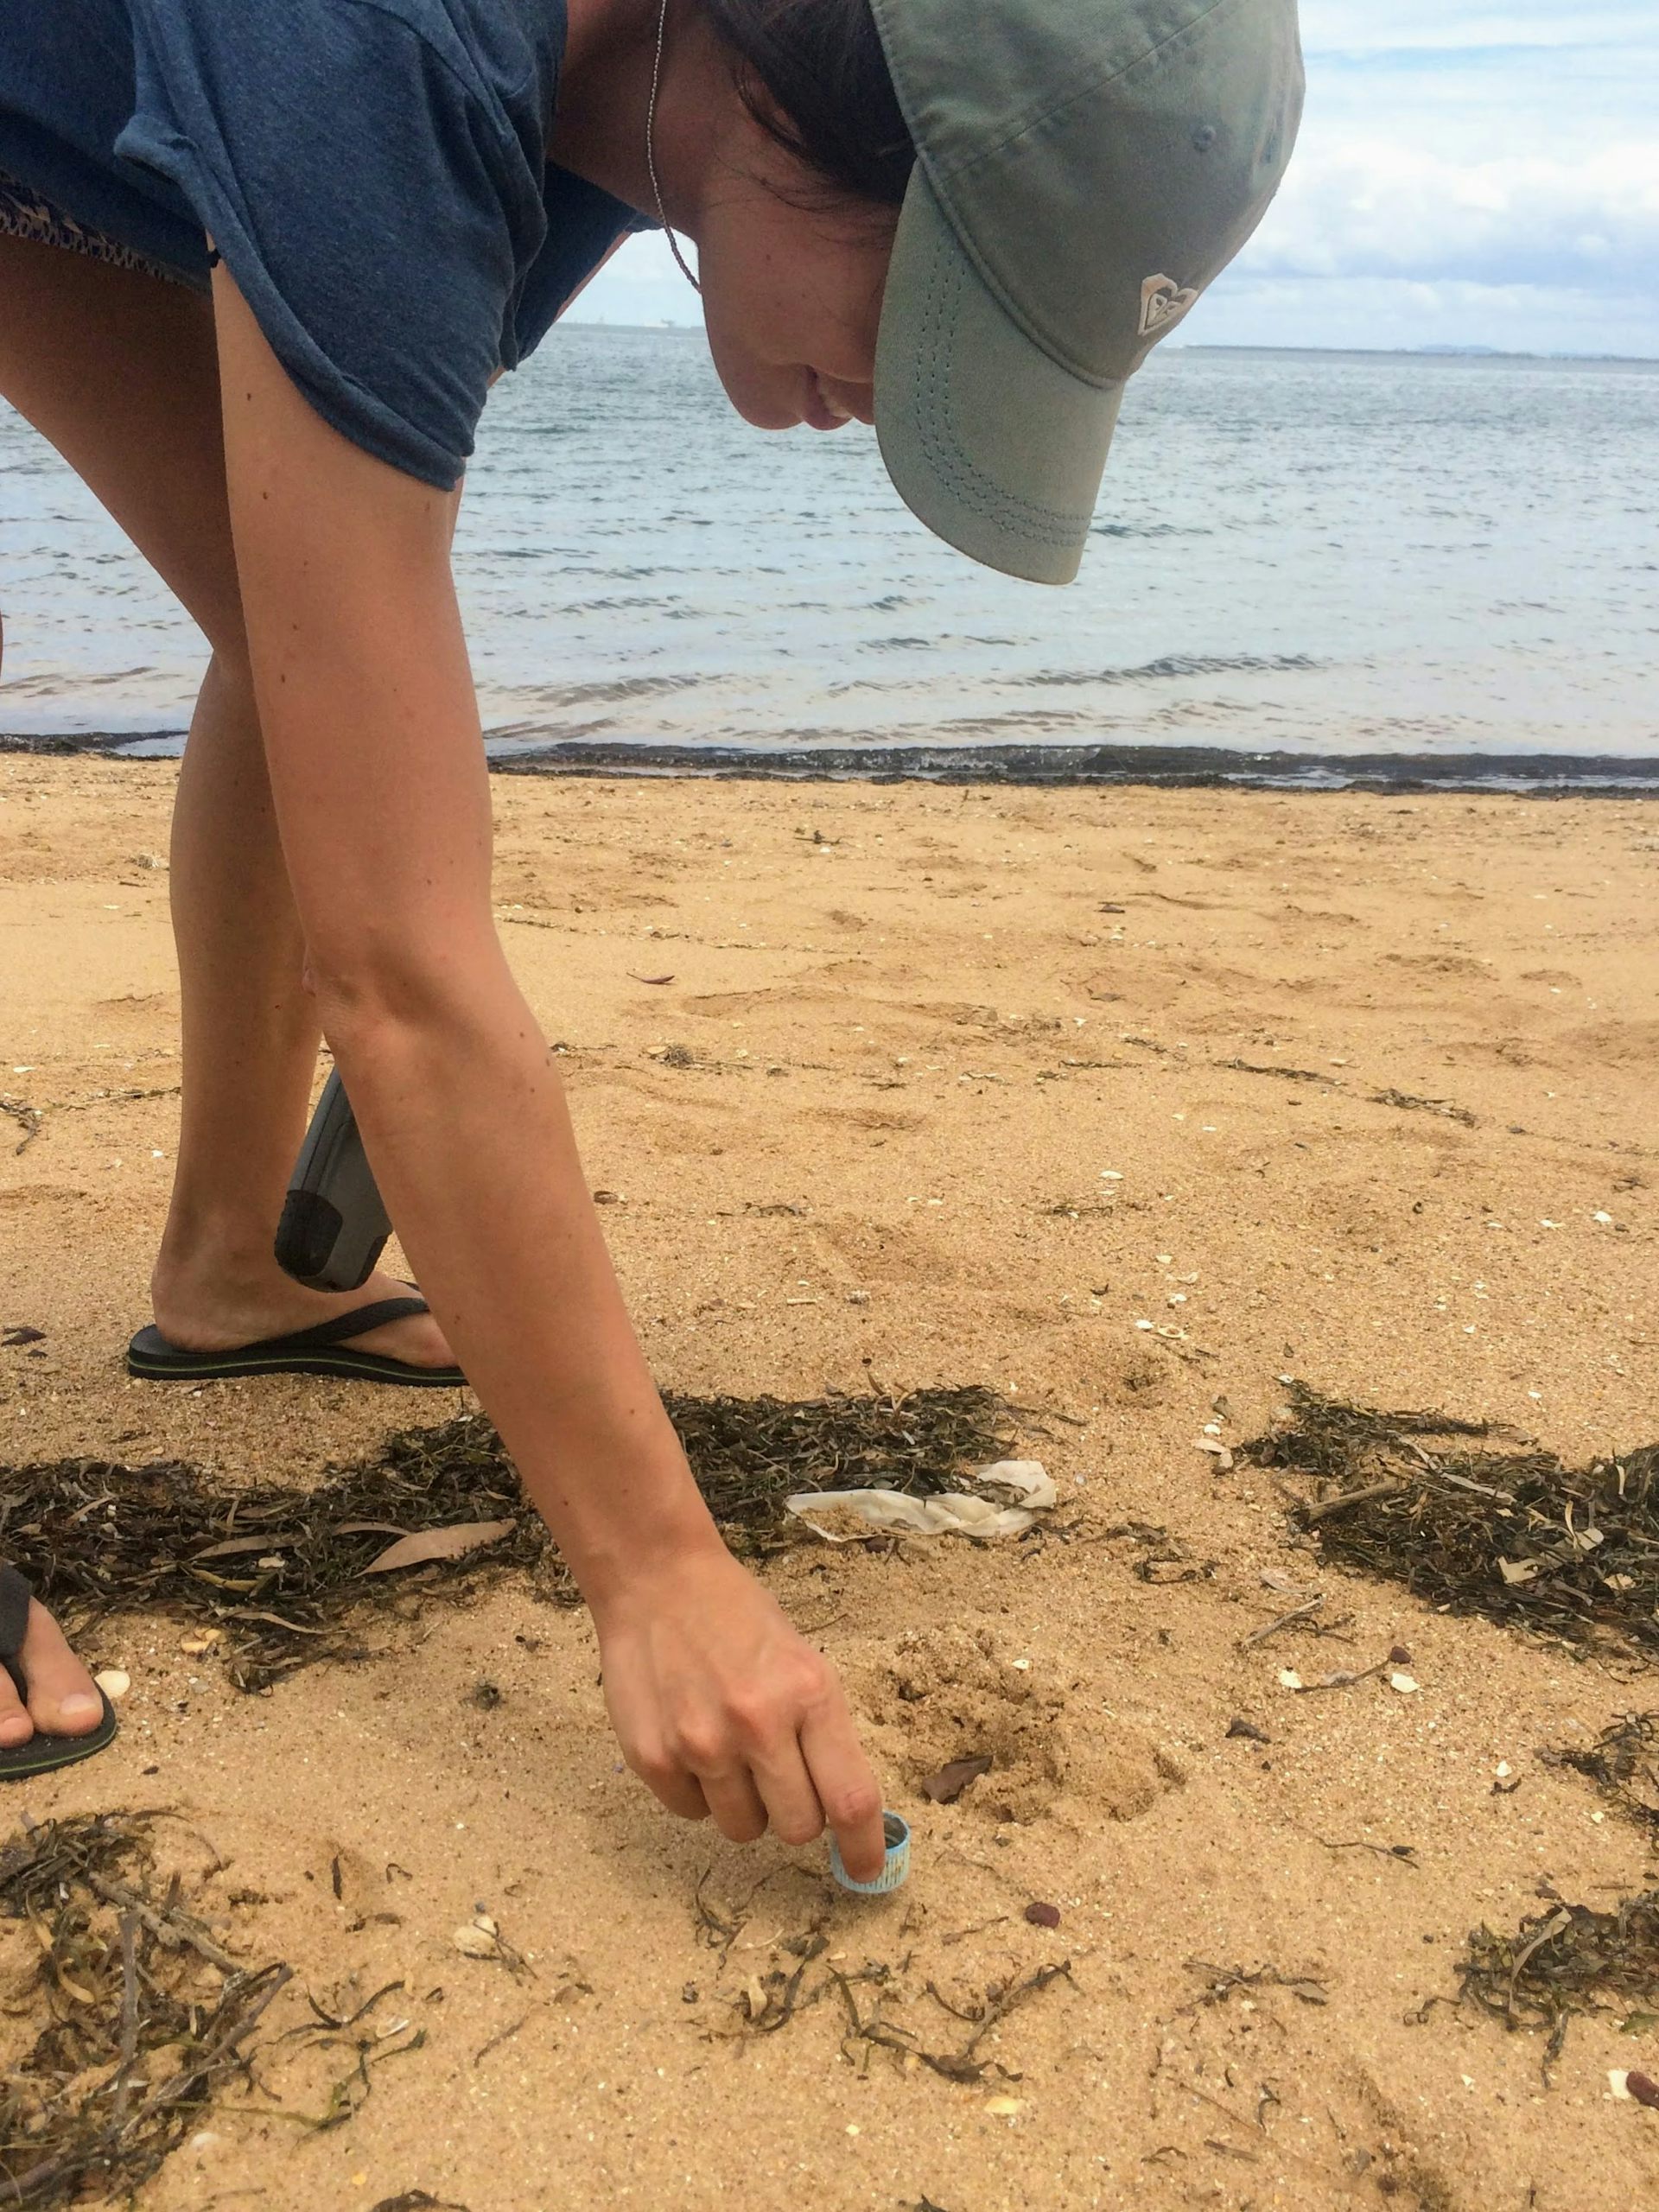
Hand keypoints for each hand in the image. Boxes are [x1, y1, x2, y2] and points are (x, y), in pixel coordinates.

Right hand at [594, 1542, 885, 1882]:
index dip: (864, 1848)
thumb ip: (823, 1732)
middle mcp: (758, 1725)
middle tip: (779, 1774)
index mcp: (809, 1693)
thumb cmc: (739, 1618)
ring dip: (744, 1804)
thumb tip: (843, 1813)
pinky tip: (689, 1739)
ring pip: (743, 1829)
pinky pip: (691, 1814)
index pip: (850, 1798)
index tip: (866, 1872)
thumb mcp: (802, 1661)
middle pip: (798, 1828)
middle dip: (796, 1813)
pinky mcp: (652, 1759)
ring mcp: (701, 1745)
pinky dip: (697, 1792)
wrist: (657, 1580)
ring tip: (728, 1747)